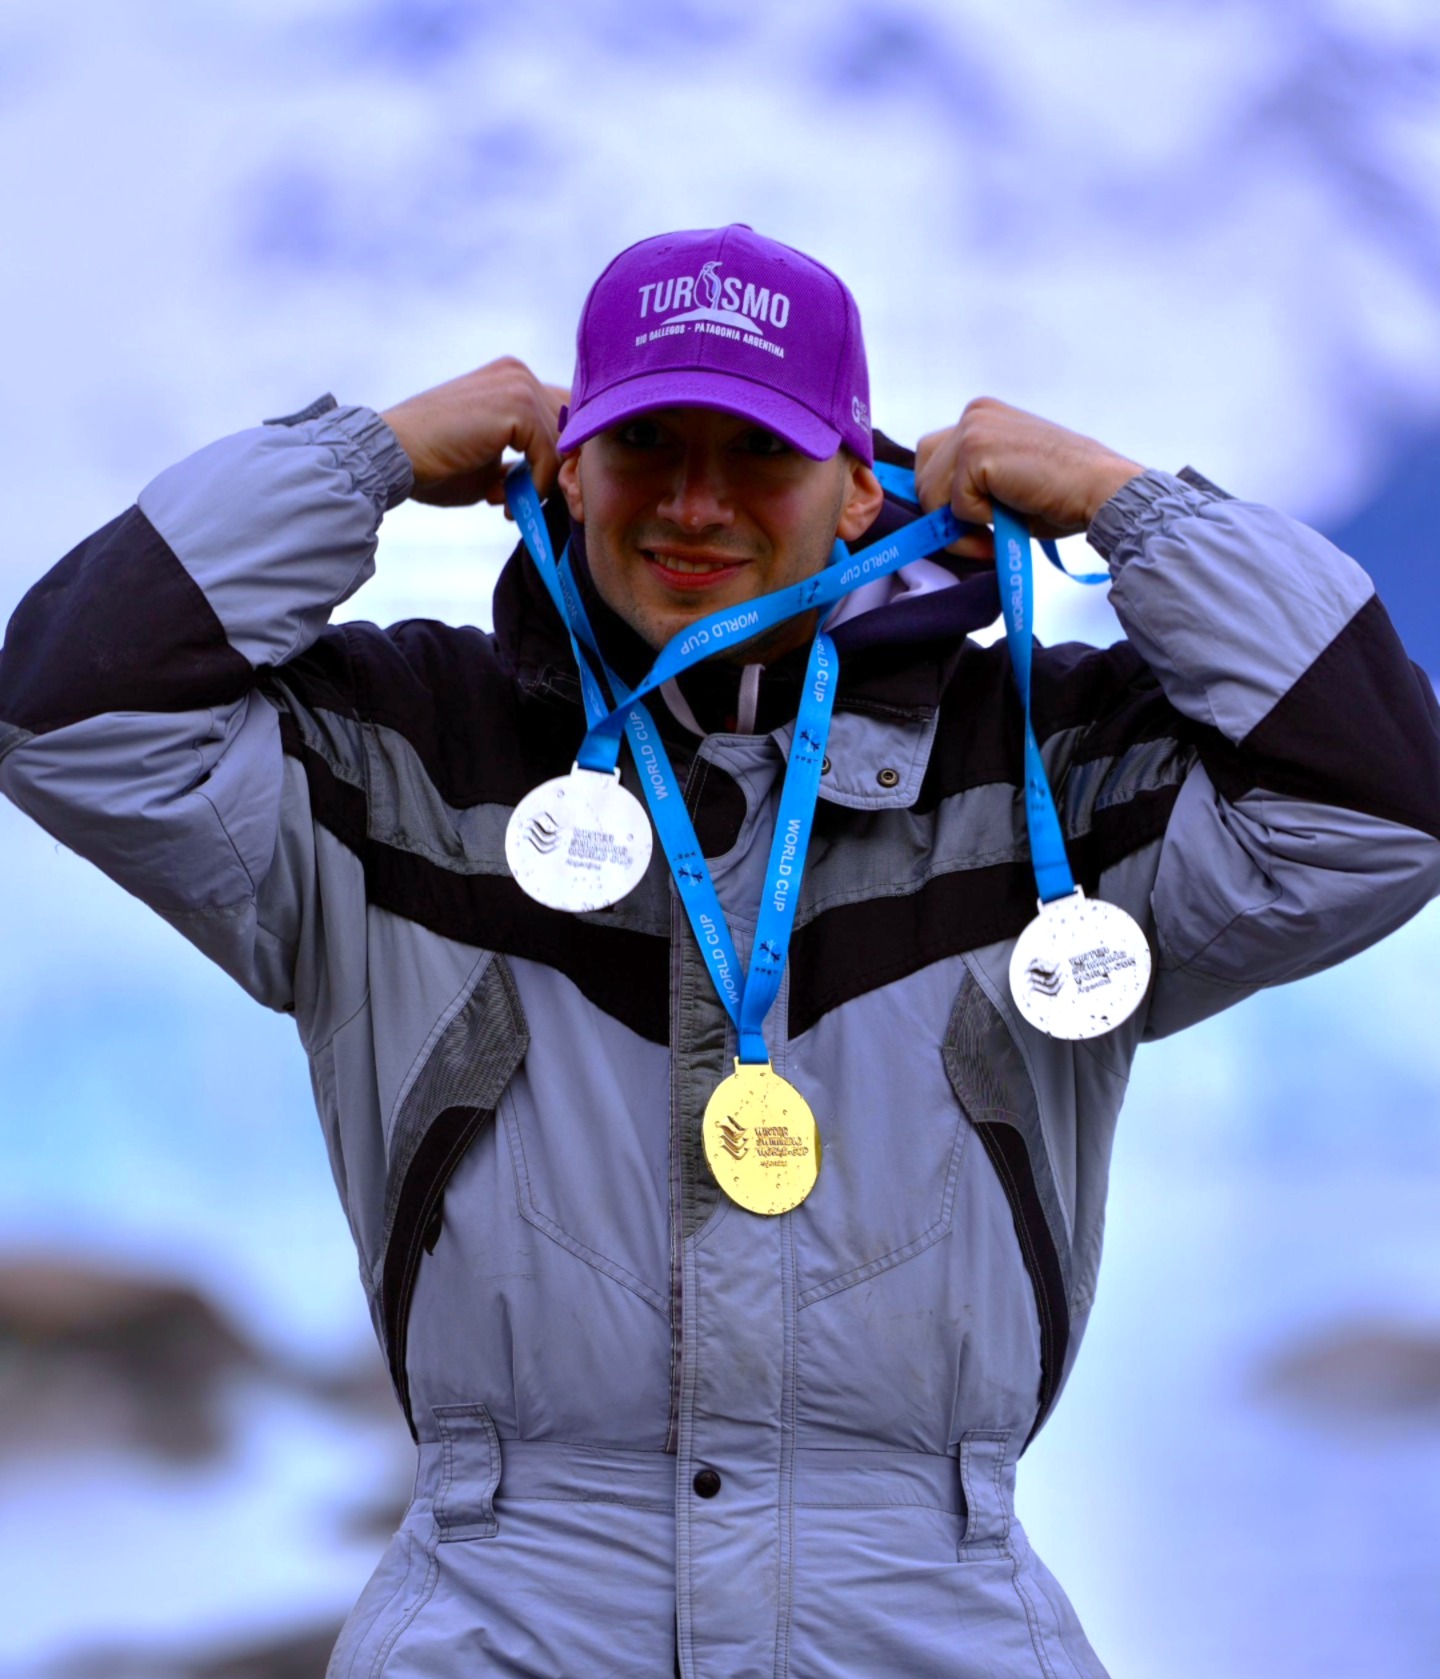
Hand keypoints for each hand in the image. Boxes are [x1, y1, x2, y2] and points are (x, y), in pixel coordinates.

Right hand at [381, 358, 569, 508]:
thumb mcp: (490, 463)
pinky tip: (507, 503)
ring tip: (512, 505)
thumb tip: (550, 481)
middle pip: (573, 428)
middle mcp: (518, 374)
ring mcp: (518, 385)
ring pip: (564, 444)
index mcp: (511, 380)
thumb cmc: (434, 464)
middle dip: (559, 471)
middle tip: (531, 503)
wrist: (394, 457)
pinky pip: (550, 455)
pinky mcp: (517, 406)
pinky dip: (536, 486)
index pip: (564, 417)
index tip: (538, 493)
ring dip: (544, 484)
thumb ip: (523, 463)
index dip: (560, 458)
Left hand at [914, 397, 1143, 560]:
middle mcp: (974, 414)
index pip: (931, 461)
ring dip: (960, 527)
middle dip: (945, 517)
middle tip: (983, 539)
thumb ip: (971, 485)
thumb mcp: (1004, 482)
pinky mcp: (976, 450)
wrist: (1102, 490)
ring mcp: (973, 429)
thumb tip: (933, 516)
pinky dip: (977, 526)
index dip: (943, 501)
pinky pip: (953, 506)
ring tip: (998, 532)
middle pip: (923, 478)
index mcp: (981, 417)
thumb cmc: (1061, 494)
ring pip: (932, 495)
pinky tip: (1009, 519)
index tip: (972, 527)